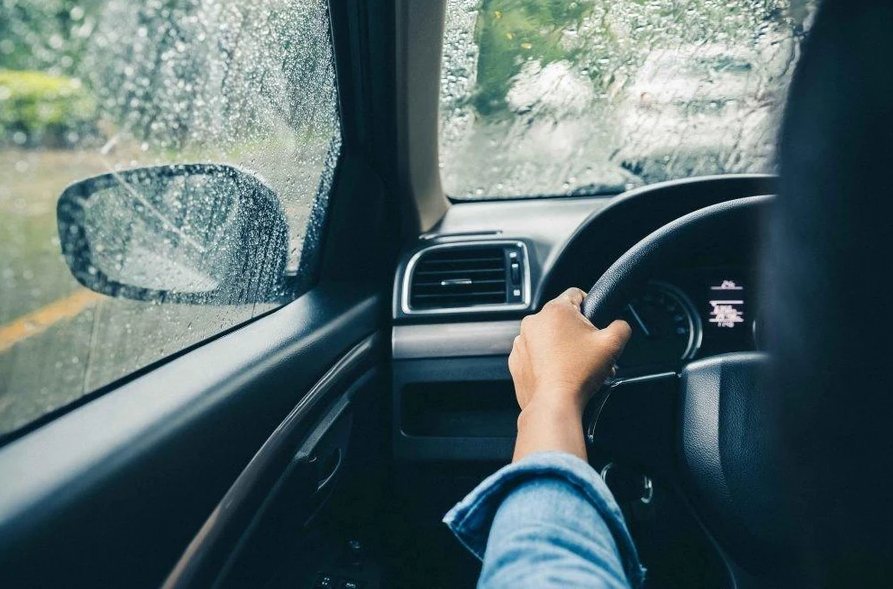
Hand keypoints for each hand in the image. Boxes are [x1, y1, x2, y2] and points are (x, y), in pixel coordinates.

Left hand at [509, 287, 630, 461]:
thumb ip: (621, 326)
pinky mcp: (516, 360)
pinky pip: (534, 354)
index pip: (576, 294)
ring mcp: (521, 341)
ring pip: (547, 336)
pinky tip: (559, 373)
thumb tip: (620, 325)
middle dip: (577, 332)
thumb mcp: (612, 345)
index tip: (594, 322)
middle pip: (562, 319)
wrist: (554, 404)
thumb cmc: (578, 374)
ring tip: (575, 365)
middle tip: (588, 351)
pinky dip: (545, 360)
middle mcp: (534, 322)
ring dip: (561, 346)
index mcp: (556, 310)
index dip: (590, 306)